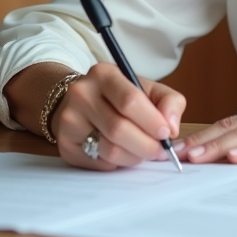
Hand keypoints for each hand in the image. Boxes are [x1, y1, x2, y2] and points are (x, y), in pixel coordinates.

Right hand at [51, 63, 186, 170]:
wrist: (80, 102)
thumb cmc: (119, 96)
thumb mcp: (146, 88)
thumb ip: (169, 102)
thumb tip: (172, 127)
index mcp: (103, 74)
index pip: (130, 100)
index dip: (152, 121)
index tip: (166, 133)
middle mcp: (81, 94)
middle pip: (119, 129)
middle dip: (146, 145)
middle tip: (159, 151)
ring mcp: (69, 120)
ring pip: (110, 150)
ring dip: (134, 157)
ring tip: (142, 152)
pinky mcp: (64, 144)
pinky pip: (99, 163)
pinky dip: (117, 163)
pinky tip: (121, 152)